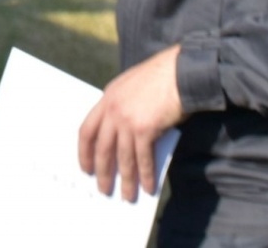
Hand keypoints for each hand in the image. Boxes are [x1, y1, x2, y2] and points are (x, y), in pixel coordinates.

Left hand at [78, 46, 184, 201]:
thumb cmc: (162, 78)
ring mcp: (127, 120)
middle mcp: (113, 109)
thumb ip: (123, 107)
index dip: (85, 151)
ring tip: (127, 196)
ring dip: (125, 180)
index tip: (86, 167)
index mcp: (107, 97)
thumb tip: (124, 140)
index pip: (87, 130)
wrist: (182, 72)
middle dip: (102, 171)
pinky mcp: (145, 129)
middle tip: (103, 189)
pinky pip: (142, 158)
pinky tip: (148, 187)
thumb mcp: (132, 87)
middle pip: (102, 148)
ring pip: (122, 158)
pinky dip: (145, 175)